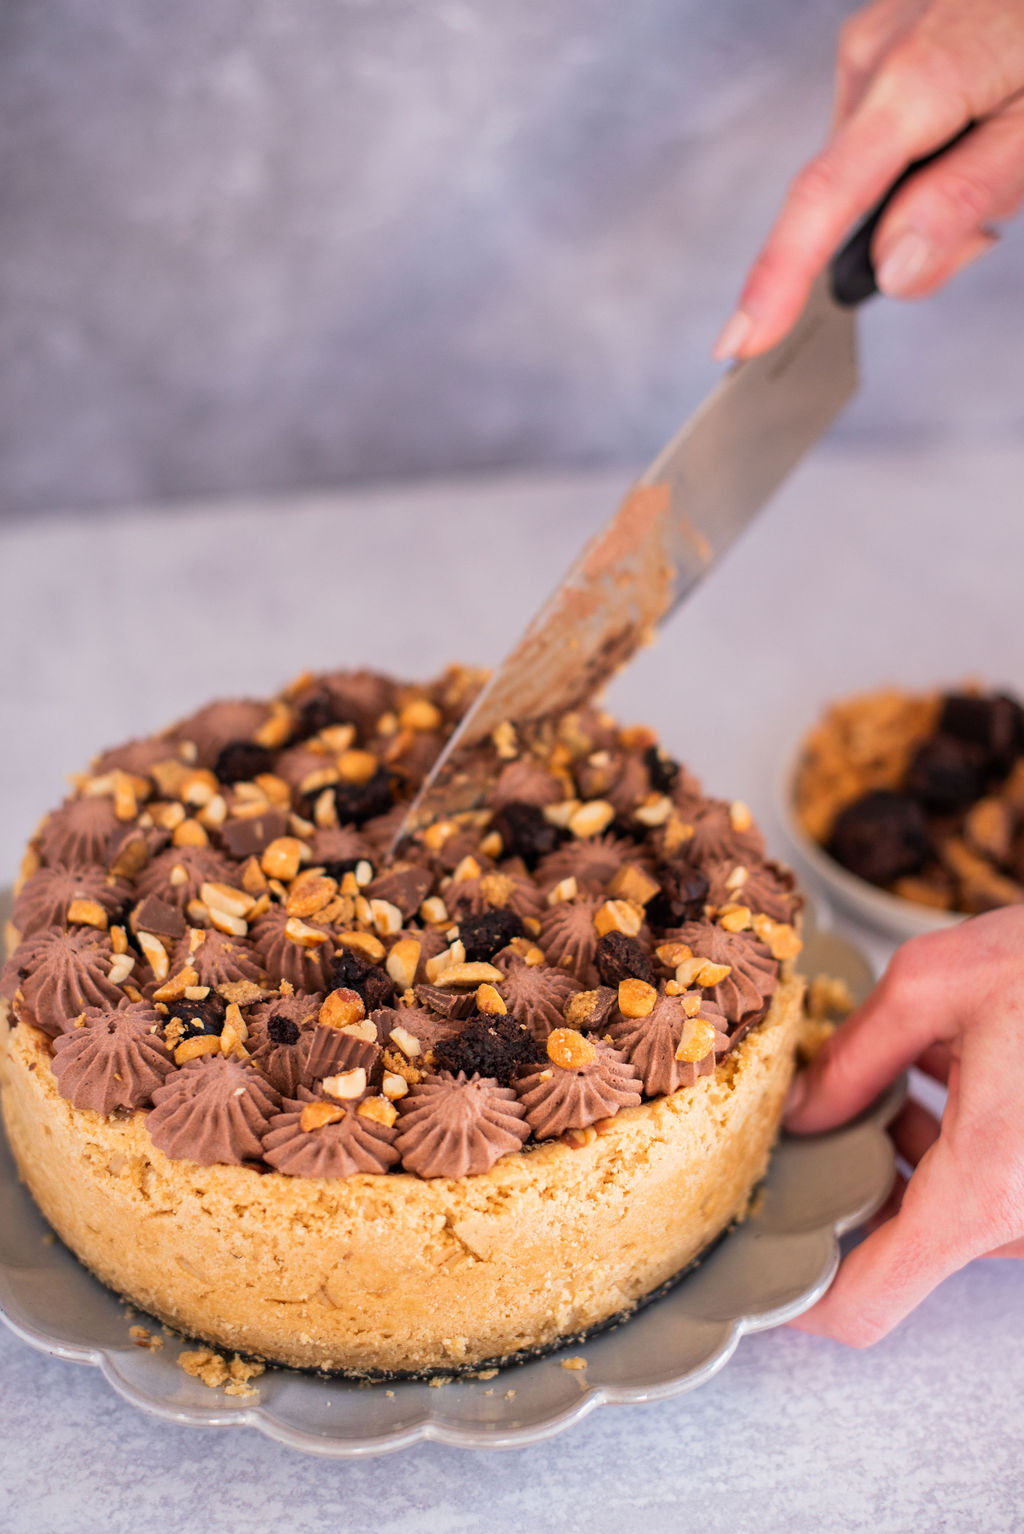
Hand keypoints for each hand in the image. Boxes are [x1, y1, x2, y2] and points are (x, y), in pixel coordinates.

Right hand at [714, 0, 1023, 358]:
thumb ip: (963, 196)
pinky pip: (886, 131)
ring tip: (1000, 146)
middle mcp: (873, 57)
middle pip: (851, 201)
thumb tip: (890, 269)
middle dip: (910, 234)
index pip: (822, 200)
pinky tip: (978, 121)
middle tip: (990, 221)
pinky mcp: (885, 40)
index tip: (743, 338)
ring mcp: (874, 43)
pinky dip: (926, 151)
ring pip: (872, 172)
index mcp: (913, 81)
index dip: (779, 279)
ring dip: (928, 189)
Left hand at [784, 905, 1023, 1345]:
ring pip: (946, 1212)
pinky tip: (949, 1072)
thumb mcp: (932, 984)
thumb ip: (854, 1058)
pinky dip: (955, 1146)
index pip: (867, 1304)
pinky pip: (988, 1191)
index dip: (800, 1300)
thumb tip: (803, 1110)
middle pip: (902, 1245)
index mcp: (983, 1189)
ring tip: (901, 1072)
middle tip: (819, 1117)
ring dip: (907, 1154)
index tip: (758, 1268)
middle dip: (853, 1183)